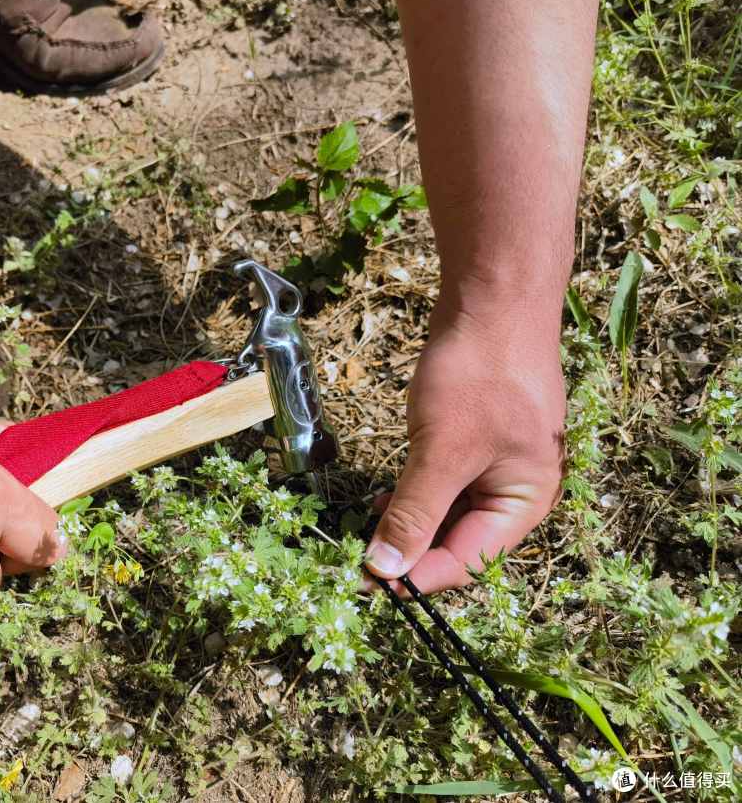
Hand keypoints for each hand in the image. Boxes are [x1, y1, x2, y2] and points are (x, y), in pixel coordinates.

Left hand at [364, 310, 565, 592]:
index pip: (466, 561)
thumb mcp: (442, 450)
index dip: (416, 577)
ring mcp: (496, 464)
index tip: (366, 583)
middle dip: (410, 552)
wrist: (494, 300)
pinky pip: (443, 483)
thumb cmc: (480, 375)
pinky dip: (413, 494)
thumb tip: (386, 570)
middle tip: (357, 560)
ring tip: (365, 530)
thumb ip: (414, 513)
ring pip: (448, 513)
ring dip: (408, 523)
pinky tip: (384, 498)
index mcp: (525, 503)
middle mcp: (517, 491)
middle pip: (459, 542)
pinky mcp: (475, 441)